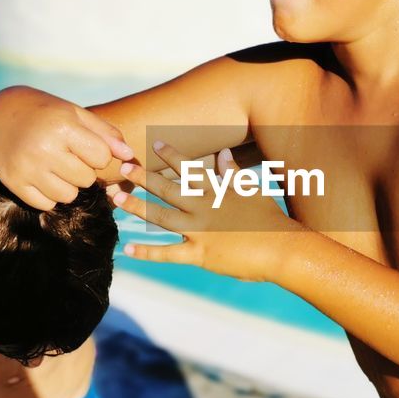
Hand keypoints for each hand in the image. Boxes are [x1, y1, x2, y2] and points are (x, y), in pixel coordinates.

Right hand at [0, 86, 133, 209]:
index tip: (86, 146)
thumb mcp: (77, 114)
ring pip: (68, 196)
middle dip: (83, 170)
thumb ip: (106, 134)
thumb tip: (129, 156)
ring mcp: (26, 168)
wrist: (0, 112)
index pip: (101, 158)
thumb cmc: (47, 112)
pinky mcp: (13, 183)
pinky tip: (43, 176)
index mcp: (62, 127)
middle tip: (69, 156)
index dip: (98, 154)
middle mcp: (43, 149)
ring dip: (68, 185)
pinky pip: (46, 205)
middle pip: (86, 180)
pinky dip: (48, 194)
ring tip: (57, 167)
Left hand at [112, 141, 301, 282]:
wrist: (283, 249)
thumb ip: (234, 173)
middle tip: (122, 168)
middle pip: (169, 189)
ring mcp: (201, 231)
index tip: (155, 143)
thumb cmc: (270, 220)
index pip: (191, 169)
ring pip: (162, 217)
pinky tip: (128, 250)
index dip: (172, 155)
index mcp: (219, 191)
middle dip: (143, 178)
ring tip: (115, 199)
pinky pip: (169, 253)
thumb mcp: (252, 192)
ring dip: (137, 207)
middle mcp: (205, 207)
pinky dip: (147, 252)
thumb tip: (223, 152)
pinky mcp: (201, 254)